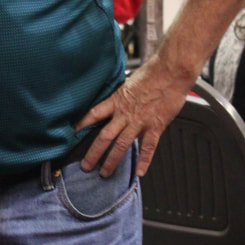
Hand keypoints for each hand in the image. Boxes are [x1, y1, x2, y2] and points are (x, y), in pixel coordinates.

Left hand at [75, 57, 190, 177]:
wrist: (171, 72)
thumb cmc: (153, 73)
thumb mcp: (129, 83)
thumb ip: (122, 97)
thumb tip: (118, 103)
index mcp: (117, 101)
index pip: (94, 114)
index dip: (83, 124)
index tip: (74, 133)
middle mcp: (125, 114)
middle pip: (104, 137)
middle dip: (93, 153)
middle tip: (86, 166)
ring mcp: (140, 122)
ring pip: (121, 145)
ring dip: (111, 161)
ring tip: (104, 173)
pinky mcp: (155, 126)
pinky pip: (148, 147)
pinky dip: (144, 161)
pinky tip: (139, 173)